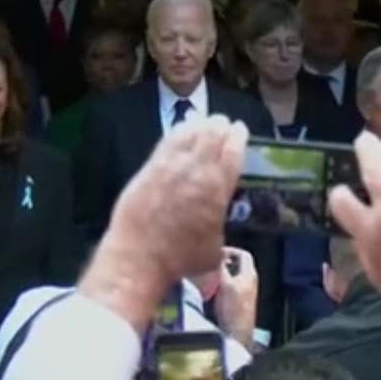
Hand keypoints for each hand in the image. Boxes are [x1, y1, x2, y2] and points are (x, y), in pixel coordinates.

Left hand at [107, 116, 247, 281]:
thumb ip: (219, 229)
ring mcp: (171, 166)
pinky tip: (181, 130)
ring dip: (201, 124)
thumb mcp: (214, 249)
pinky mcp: (150, 167)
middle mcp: (196, 171)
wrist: (140, 256)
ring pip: (189, 133)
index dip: (239, 136)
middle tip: (223, 123)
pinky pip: (167, 141)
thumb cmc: (181, 258)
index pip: (233, 151)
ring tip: (205, 121)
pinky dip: (178, 132)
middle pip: (212, 136)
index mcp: (217, 188)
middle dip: (221, 126)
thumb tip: (216, 227)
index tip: (240, 129)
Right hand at [214, 247, 257, 348]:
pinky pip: (228, 288)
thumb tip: (217, 253)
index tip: (215, 252)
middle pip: (236, 265)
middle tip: (208, 264)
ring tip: (206, 277)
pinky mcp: (237, 304)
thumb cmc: (233, 309)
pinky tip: (208, 291)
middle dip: (222, 263)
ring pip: (231, 277)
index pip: (243, 254)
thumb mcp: (225, 284)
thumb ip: (221, 267)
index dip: (230, 250)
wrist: (236, 335)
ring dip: (219, 275)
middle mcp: (249, 281)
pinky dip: (218, 286)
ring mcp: (244, 293)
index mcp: (250, 274)